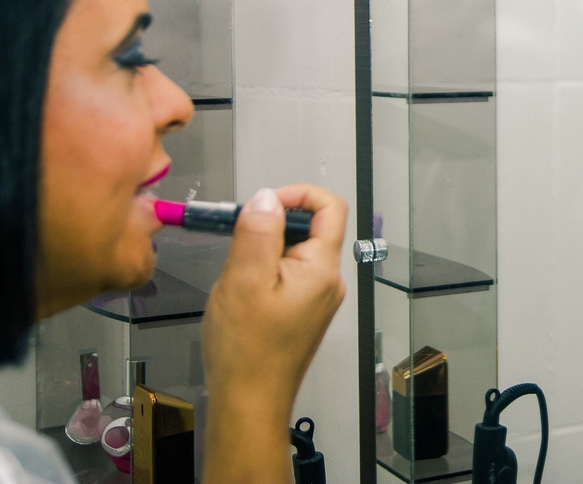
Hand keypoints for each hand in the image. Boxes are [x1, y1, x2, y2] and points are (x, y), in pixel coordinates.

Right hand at [200, 184, 345, 481]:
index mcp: (322, 268)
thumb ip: (257, 233)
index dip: (298, 194)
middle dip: (272, 226)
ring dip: (264, 252)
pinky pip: (288, 276)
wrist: (249, 402)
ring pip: (294, 253)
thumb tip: (266, 198)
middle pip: (310, 228)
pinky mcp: (303, 312)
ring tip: (237, 276)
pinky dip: (264, 274)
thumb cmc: (247, 351)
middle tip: (238, 241)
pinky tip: (242, 295)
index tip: (264, 203)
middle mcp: (328, 280)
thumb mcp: (244, 280)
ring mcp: (317, 298)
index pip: (331, 207)